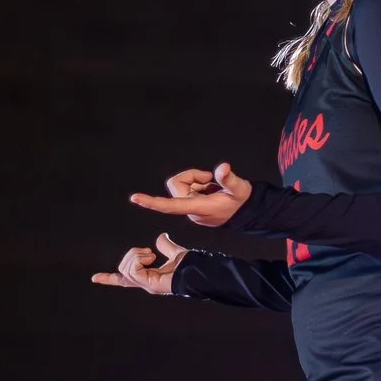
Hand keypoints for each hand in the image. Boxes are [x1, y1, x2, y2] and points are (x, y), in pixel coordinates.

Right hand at [91, 233, 186, 295]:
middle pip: (123, 269)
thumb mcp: (175, 252)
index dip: (109, 278)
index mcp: (148, 277)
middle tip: (150, 252)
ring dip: (137, 255)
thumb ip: (167, 246)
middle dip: (132, 254)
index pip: (124, 279)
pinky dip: (139, 259)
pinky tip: (151, 257)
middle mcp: (145, 283)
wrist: (200, 271)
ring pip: (126, 267)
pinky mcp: (150, 284)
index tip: (94, 278)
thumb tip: (161, 237)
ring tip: (152, 254)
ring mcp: (147, 285)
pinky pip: (133, 269)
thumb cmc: (191, 265)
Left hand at [129, 163, 252, 227]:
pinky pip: (187, 185)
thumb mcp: (240, 190)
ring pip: (181, 184)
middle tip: (209, 178)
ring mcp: (190, 205)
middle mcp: (190, 209)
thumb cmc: (241, 203)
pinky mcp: (191, 202)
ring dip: (196, 180)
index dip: (153, 202)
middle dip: (191, 176)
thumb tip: (222, 168)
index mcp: (198, 208)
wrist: (245, 212)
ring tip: (213, 186)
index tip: (135, 198)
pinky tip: (211, 188)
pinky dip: (199, 183)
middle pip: (176, 185)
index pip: (171, 206)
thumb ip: (229, 180)